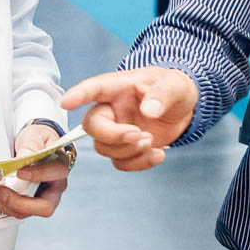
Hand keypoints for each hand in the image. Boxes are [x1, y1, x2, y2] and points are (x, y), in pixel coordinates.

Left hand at [0, 122, 72, 220]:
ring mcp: (42, 198)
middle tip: (1, 191)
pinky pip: (18, 211)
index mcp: (60, 166)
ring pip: (29, 213)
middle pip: (46, 207)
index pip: (57, 174)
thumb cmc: (37, 140)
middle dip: (21, 203)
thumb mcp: (35, 135)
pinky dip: (4, 206)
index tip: (19, 172)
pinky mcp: (29, 203)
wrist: (33, 145)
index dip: (38, 175)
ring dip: (8, 205)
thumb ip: (32, 145)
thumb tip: (26, 156)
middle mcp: (55, 187)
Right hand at [60, 67, 197, 171]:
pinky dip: (139, 163)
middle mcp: (111, 109)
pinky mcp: (125, 148)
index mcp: (118, 87)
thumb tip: (149, 111)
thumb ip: (162, 95)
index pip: (94, 89)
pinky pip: (121, 162)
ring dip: (129, 151)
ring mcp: (116, 130)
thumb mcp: (175, 86)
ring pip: (105, 148)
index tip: (65, 102)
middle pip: (92, 126)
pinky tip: (159, 153)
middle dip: (113, 136)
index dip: (78, 95)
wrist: (184, 110)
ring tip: (152, 141)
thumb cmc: (174, 89)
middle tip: (140, 135)